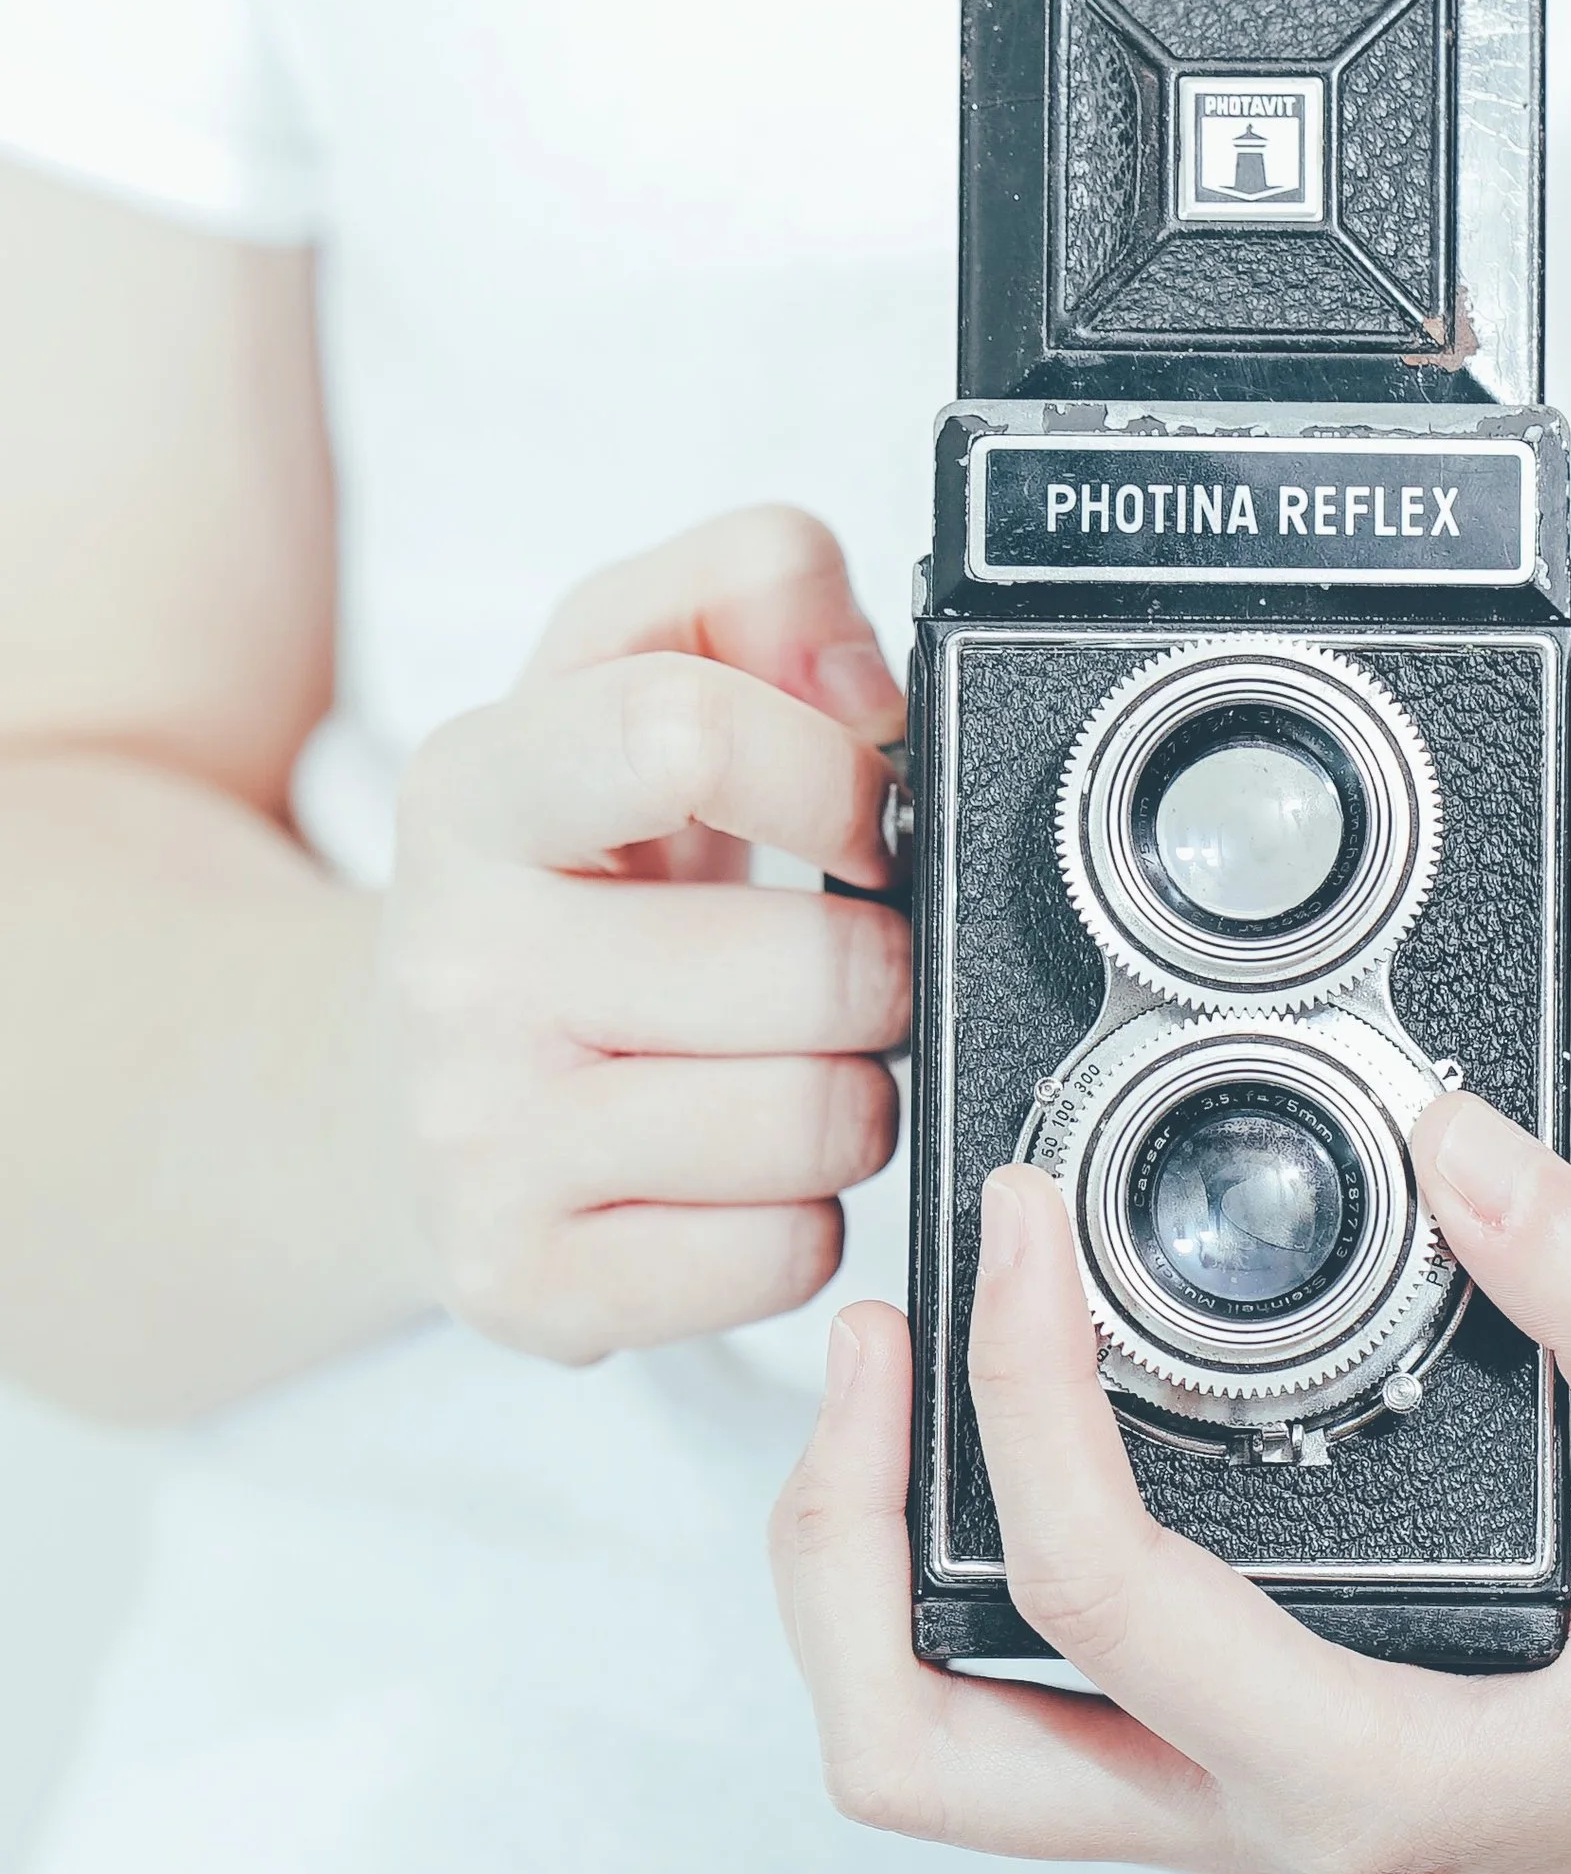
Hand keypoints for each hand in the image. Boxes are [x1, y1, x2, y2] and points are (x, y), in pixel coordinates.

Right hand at [381, 507, 908, 1363]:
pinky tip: (733, 1170)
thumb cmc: (559, 877)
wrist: (392, 1086)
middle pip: (818, 968)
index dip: (835, 775)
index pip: (685, 731)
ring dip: (855, 1095)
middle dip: (876, 967)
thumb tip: (870, 678)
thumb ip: (752, 589)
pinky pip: (789, 1257)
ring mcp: (478, 1145)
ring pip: (823, 1123)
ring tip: (782, 1063)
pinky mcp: (526, 1285)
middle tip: (829, 968)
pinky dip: (801, 1219)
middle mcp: (455, 968)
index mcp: (477, 790)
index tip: (863, 818)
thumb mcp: (624, 677)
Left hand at [770, 1097, 1570, 1873]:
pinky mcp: (1238, 1759)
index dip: (1019, 1385)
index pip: (1094, 1589)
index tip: (1026, 1221)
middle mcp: (1255, 1810)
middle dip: (837, 1538)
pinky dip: (957, 1573)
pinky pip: (1027, 1700)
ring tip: (895, 1376)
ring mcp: (1228, 1801)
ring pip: (940, 1750)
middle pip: (915, 1749)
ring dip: (859, 1573)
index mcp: (1365, 1769)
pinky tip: (1012, 1433)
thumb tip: (1464, 1141)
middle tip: (875, 1339)